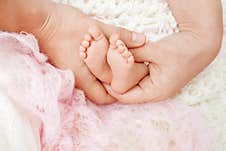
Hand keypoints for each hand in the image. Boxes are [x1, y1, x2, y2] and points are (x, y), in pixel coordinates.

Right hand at [34, 3, 145, 103]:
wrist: (40, 20)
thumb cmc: (64, 25)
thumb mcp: (96, 28)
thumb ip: (120, 35)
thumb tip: (142, 40)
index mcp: (82, 77)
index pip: (103, 98)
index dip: (118, 92)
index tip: (128, 82)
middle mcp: (76, 80)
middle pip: (99, 92)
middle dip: (113, 84)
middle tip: (126, 73)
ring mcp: (71, 73)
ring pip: (93, 83)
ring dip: (105, 76)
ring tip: (117, 65)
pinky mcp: (68, 66)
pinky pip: (86, 74)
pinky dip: (97, 69)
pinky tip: (103, 58)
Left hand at [104, 0, 222, 102]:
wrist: (200, 45)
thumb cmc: (182, 51)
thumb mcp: (156, 51)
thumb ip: (134, 53)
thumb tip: (115, 50)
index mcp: (156, 92)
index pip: (126, 96)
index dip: (112, 87)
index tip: (100, 76)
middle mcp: (155, 93)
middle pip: (128, 93)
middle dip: (115, 82)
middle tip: (102, 71)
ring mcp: (156, 86)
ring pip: (132, 86)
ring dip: (122, 77)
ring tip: (110, 67)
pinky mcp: (156, 79)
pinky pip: (138, 79)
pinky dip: (130, 72)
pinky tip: (123, 63)